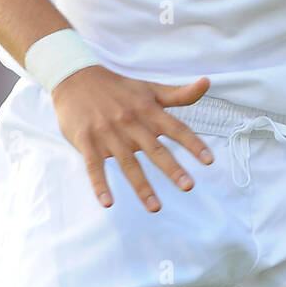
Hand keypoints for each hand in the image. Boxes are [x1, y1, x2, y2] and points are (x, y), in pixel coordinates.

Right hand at [50, 66, 213, 211]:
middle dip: (172, 168)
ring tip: (156, 207)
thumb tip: (207, 82)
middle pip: (154, 149)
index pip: (175, 128)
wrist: (76, 79)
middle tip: (188, 186)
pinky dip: (100, 184)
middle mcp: (131, 123)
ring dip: (142, 186)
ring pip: (128, 163)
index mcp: (148, 110)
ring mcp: (108, 133)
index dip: (193, 143)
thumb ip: (179, 93)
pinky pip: (94, 166)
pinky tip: (108, 203)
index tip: (209, 161)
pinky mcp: (87, 142)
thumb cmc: (119, 87)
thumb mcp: (150, 88)